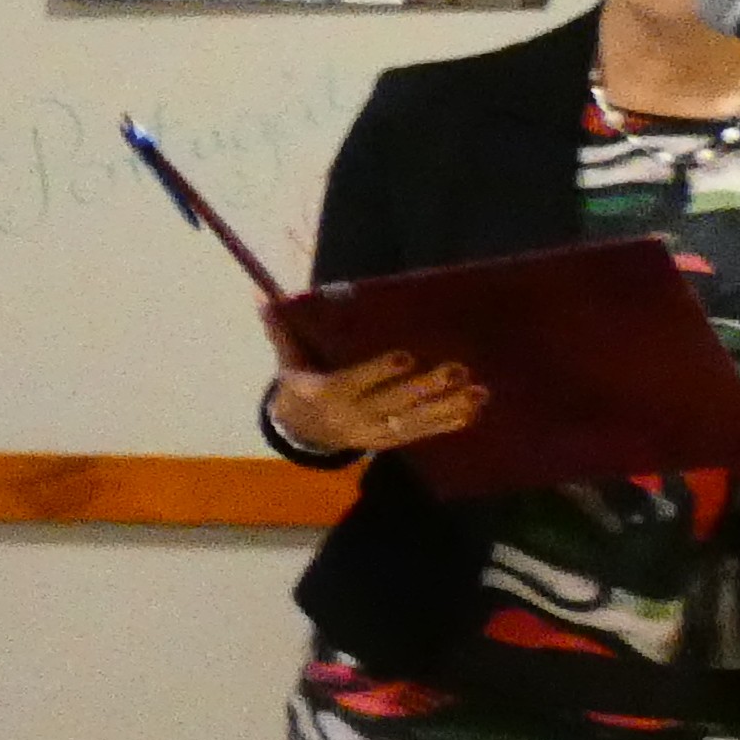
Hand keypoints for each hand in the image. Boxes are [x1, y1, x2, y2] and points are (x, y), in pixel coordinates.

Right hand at [267, 337, 483, 458]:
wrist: (301, 432)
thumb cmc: (300, 385)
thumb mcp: (287, 360)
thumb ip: (282, 331)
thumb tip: (261, 298)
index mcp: (324, 393)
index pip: (354, 382)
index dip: (379, 371)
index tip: (406, 355)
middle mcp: (351, 417)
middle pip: (392, 402)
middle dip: (426, 387)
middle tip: (457, 369)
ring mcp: (373, 432)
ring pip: (413, 421)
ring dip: (447, 407)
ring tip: (478, 391)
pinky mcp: (388, 441)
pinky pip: (421, 433)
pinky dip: (447, 423)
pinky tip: (472, 410)